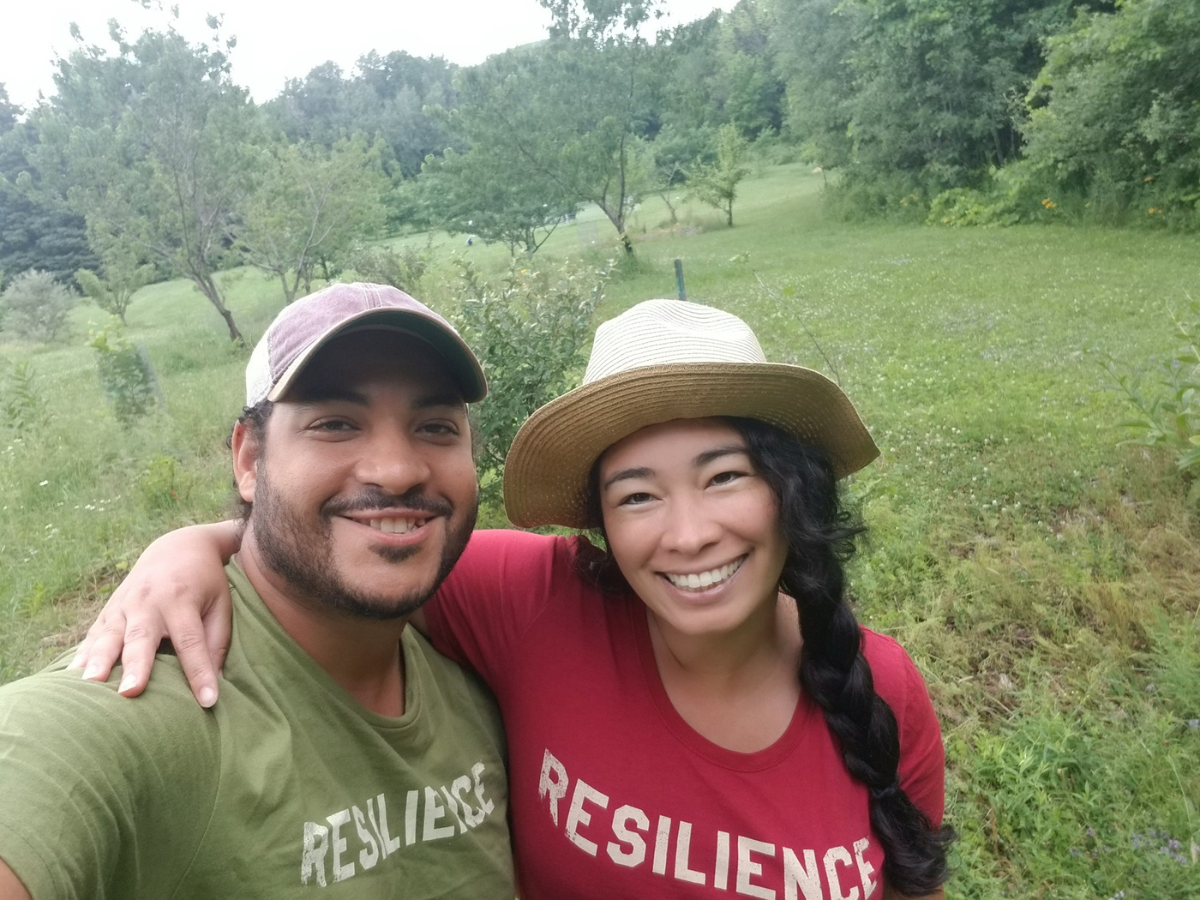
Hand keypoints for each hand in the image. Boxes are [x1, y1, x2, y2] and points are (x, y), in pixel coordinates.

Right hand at [70, 521, 241, 706]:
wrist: (178, 548)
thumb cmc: (206, 583)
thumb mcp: (221, 605)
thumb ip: (216, 642)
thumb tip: (215, 687)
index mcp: (182, 600)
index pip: (191, 641)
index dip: (199, 672)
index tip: (207, 700)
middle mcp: (149, 601)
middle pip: (142, 637)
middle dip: (136, 666)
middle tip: (130, 693)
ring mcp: (124, 604)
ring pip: (109, 636)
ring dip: (98, 661)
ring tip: (89, 685)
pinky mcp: (108, 610)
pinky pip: (93, 635)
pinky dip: (82, 655)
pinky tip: (71, 677)